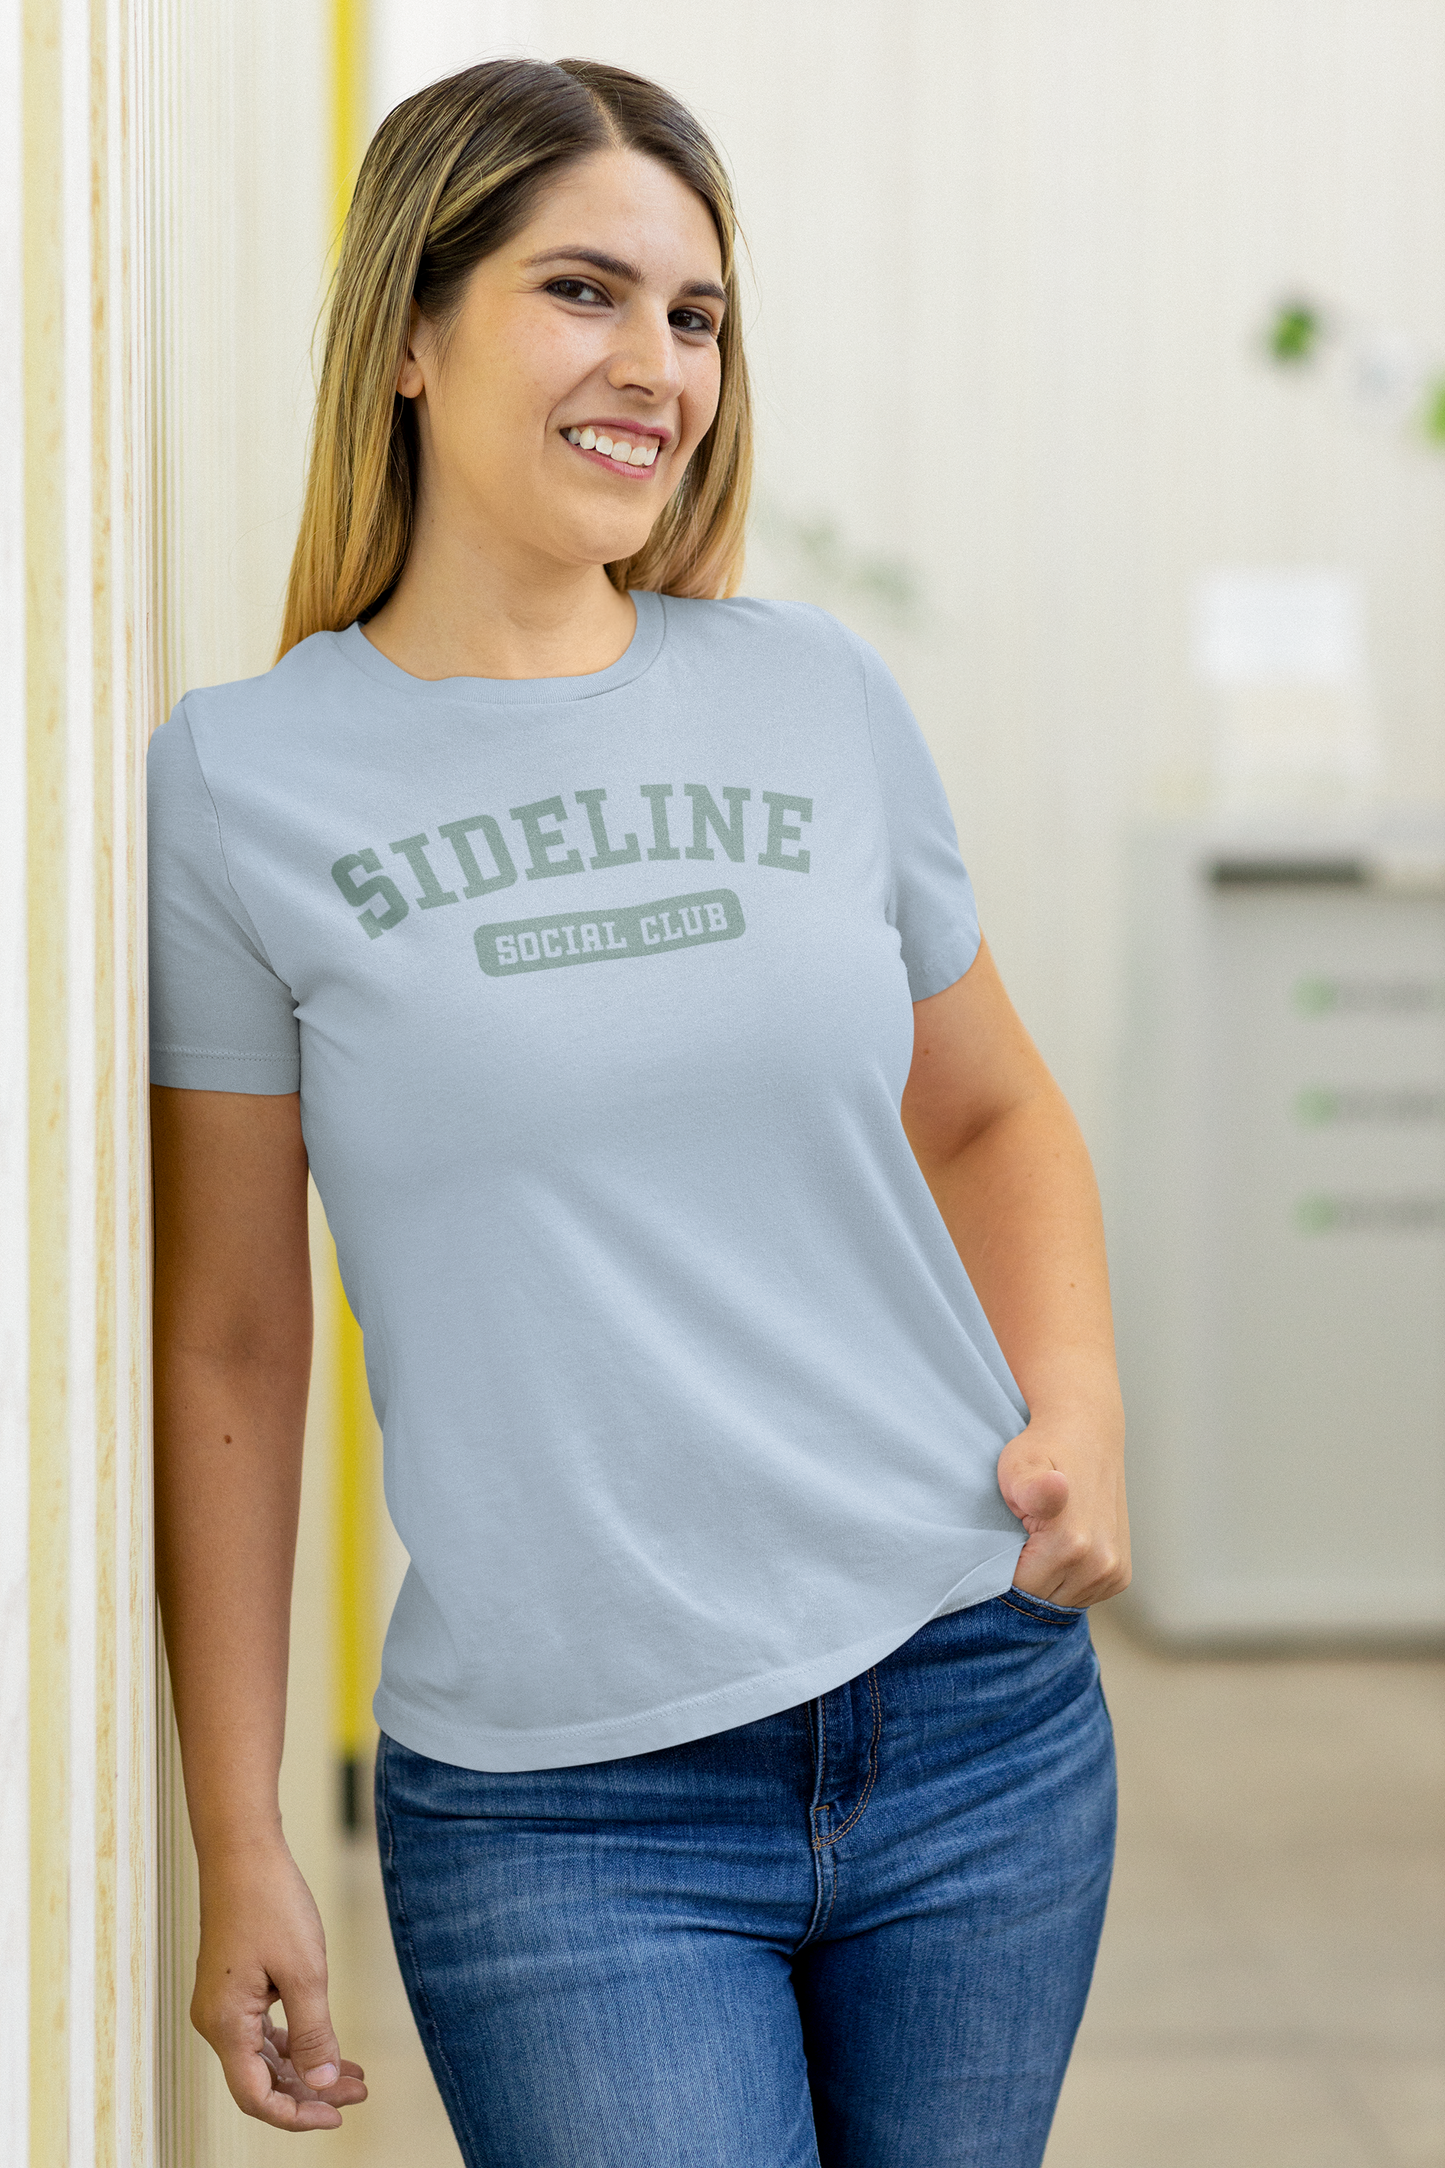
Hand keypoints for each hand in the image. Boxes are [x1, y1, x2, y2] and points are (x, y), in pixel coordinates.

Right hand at [191, 1839, 366, 2129]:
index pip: (256, 2096)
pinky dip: (295, 2042)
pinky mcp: (233, 1987)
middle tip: (359, 2091)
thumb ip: (313, 2034)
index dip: (297, 2114)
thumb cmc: (270, 1903)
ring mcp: (223, 2005)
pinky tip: (327, 2046)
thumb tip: (322, 2084)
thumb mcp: (304, 1971)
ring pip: (265, 2056)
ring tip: (353, 2074)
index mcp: (226, 2026)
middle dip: (311, 2092)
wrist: (241, 1851)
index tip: (338, 2114)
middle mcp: (216, 2022)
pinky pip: (263, 2031)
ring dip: (307, 2068)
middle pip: (262, 2080)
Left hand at [998, 1412, 1129, 1608]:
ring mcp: (1114, 1573)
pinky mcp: (1120, 1576)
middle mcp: (1101, 1565)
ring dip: (1045, 1579)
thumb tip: (1053, 1492)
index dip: (1002, 1569)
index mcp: (1073, 1545)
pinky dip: (1064, 1580)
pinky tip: (1058, 1549)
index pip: (1020, 1591)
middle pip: (1042, 1601)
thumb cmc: (1042, 1450)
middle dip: (1025, 1575)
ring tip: (1042, 1538)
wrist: (1086, 1436)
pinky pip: (1079, 1596)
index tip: (1006, 1536)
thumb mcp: (1021, 1463)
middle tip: (1023, 1534)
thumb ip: (1029, 1488)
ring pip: (1061, 1602)